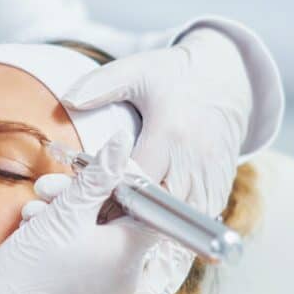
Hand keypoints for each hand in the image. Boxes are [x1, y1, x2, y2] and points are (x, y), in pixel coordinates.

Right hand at [22, 169, 195, 293]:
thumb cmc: (30, 271)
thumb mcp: (65, 212)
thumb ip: (98, 175)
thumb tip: (123, 142)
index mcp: (131, 254)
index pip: (149, 206)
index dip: (123, 182)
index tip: (93, 172)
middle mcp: (128, 278)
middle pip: (118, 222)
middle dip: (83, 199)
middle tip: (48, 188)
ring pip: (98, 241)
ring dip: (68, 220)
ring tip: (33, 214)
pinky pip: (87, 264)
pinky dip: (66, 246)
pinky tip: (36, 236)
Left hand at [58, 28, 251, 217]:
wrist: (227, 78)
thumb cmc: (174, 76)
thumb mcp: (136, 71)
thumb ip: (100, 85)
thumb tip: (67, 102)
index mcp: (170, 132)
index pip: (136, 180)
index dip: (113, 195)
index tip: (94, 199)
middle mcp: (195, 157)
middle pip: (158, 205)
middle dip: (132, 214)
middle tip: (109, 215)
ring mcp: (212, 172)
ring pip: (180, 217)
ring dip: (156, 221)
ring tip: (132, 218)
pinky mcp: (223, 182)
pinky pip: (200, 213)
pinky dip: (179, 219)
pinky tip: (159, 214)